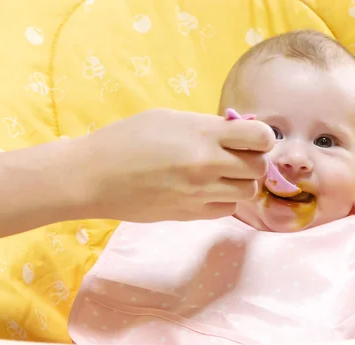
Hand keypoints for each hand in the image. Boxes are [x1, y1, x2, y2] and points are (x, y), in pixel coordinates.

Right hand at [80, 108, 274, 221]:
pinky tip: (207, 191)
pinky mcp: (191, 215)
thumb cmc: (125, 139)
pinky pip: (227, 210)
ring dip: (241, 182)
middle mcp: (207, 165)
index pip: (261, 137)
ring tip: (221, 175)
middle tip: (237, 157)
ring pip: (248, 192)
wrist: (93, 177)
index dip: (262, 137)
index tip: (251, 138)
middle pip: (259, 168)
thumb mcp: (169, 119)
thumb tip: (235, 135)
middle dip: (254, 161)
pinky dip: (224, 200)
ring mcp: (200, 194)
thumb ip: (206, 127)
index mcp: (203, 134)